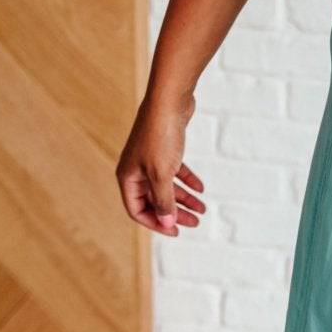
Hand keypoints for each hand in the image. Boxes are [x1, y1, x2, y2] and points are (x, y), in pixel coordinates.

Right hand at [116, 91, 205, 236]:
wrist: (169, 101)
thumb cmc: (160, 136)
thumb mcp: (162, 174)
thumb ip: (164, 201)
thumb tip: (167, 224)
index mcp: (128, 177)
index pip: (137, 210)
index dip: (156, 223)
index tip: (177, 231)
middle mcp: (136, 169)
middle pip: (154, 200)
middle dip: (175, 213)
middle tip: (195, 223)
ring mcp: (149, 159)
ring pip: (167, 186)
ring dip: (184, 199)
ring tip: (203, 209)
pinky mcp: (164, 149)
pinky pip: (175, 171)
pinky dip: (187, 180)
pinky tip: (201, 188)